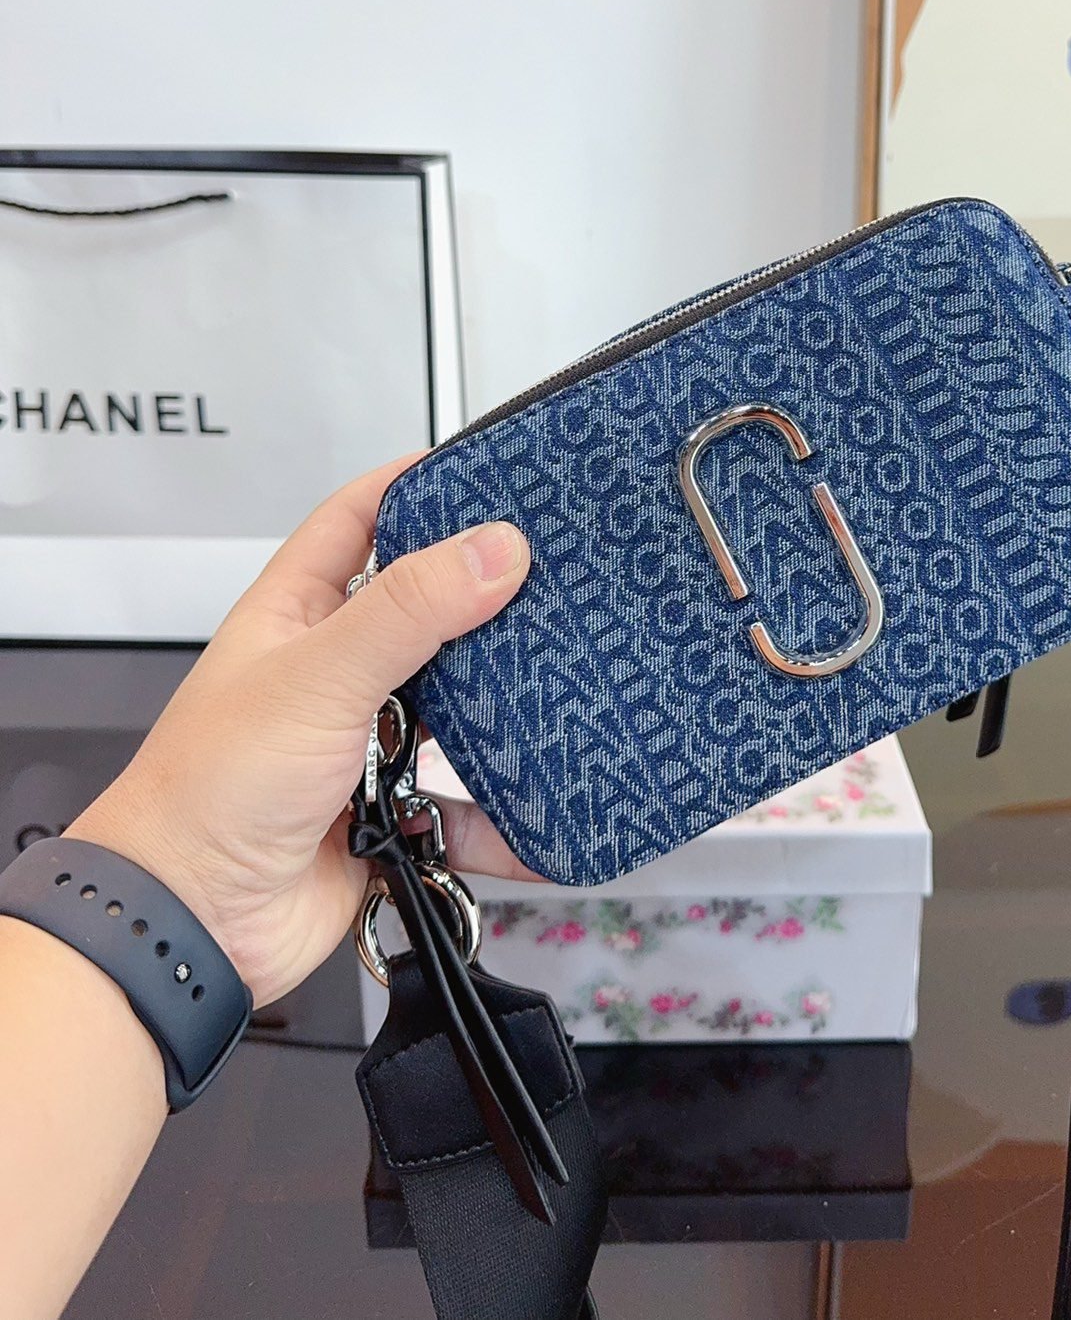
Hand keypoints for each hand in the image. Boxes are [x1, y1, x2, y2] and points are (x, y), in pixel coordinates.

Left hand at [69, 457, 538, 1008]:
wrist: (192, 925)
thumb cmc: (207, 793)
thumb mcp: (317, 676)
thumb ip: (409, 609)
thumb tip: (494, 546)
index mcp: (296, 614)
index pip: (358, 518)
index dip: (415, 486)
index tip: (486, 469)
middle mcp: (331, 673)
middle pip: (423, 613)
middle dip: (482, 602)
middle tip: (548, 578)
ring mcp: (362, 744)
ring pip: (454, 710)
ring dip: (499, 712)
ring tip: (554, 687)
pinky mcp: (389, 815)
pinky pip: (464, 810)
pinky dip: (504, 816)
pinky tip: (539, 809)